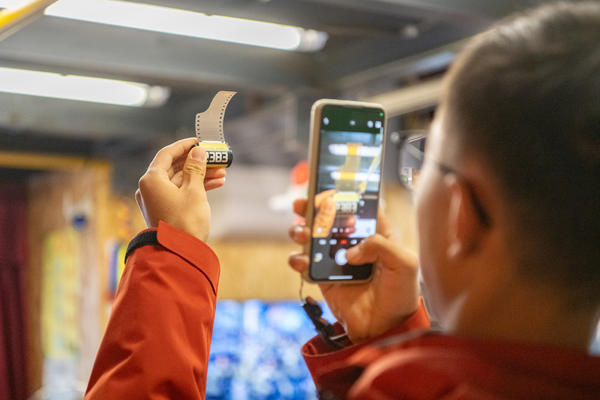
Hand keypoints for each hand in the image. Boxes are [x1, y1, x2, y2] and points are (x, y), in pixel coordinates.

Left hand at [135, 138, 226, 241]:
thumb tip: (198, 152)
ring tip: (221, 173)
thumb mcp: (194, 191)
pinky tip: (215, 184)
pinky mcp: (164, 210)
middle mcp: (149, 188)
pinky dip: (195, 187)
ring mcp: (156, 200)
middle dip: (197, 162)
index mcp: (151, 179)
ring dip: (200, 175)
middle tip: (215, 158)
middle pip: (175, 167)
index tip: (199, 141)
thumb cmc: (185, 221)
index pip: (167, 154)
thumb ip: (196, 168)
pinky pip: (180, 192)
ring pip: (180, 180)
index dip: (184, 146)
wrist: (179, 253)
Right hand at [289, 199, 418, 342]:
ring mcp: (337, 260)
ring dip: (301, 230)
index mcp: (376, 234)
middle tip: (303, 204)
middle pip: (330, 218)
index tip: (330, 189)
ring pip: (313, 237)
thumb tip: (350, 251)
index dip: (344, 195)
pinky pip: (305, 264)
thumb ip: (381, 245)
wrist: (385, 328)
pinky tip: (300, 260)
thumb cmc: (401, 294)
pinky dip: (298, 260)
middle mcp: (354, 243)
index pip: (358, 207)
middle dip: (313, 208)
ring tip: (301, 233)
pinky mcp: (324, 278)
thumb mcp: (404, 263)